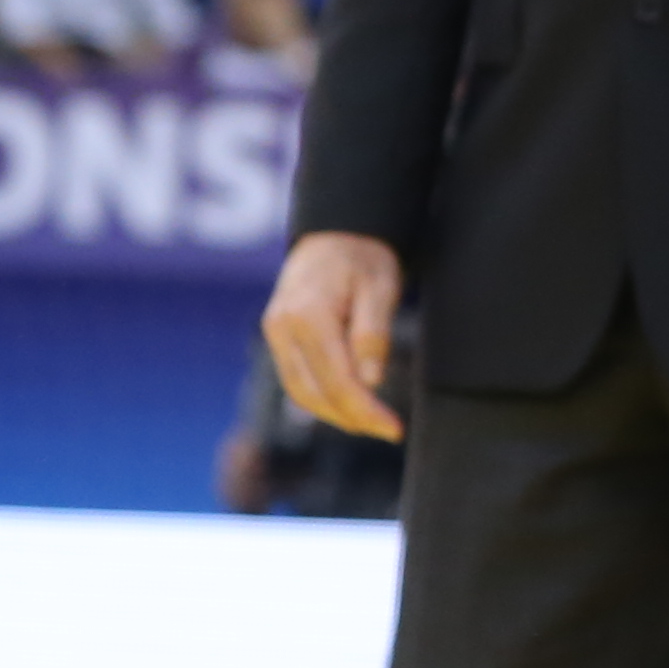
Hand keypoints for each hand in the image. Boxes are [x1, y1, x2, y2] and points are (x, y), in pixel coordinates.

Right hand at [264, 228, 403, 441]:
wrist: (332, 235)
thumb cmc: (362, 258)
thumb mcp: (381, 288)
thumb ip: (373, 334)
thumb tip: (370, 382)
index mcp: (308, 315)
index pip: (336, 378)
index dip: (365, 409)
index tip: (394, 429)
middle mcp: (282, 327)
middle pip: (313, 391)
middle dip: (351, 418)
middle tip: (388, 432)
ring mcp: (274, 333)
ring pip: (299, 391)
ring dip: (333, 414)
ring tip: (370, 424)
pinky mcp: (277, 338)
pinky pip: (295, 379)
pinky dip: (320, 399)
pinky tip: (346, 407)